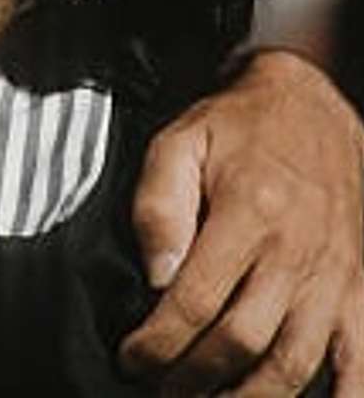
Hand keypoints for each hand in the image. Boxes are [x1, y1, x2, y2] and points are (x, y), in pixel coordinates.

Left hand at [120, 51, 363, 395]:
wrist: (308, 105)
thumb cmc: (236, 126)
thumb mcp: (179, 143)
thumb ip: (159, 206)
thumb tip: (155, 276)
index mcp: (248, 214)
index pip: (196, 301)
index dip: (159, 342)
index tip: (132, 359)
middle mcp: (296, 253)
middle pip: (242, 341)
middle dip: (194, 378)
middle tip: (161, 390)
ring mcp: (333, 278)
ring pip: (296, 365)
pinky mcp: (358, 291)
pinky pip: (359, 363)